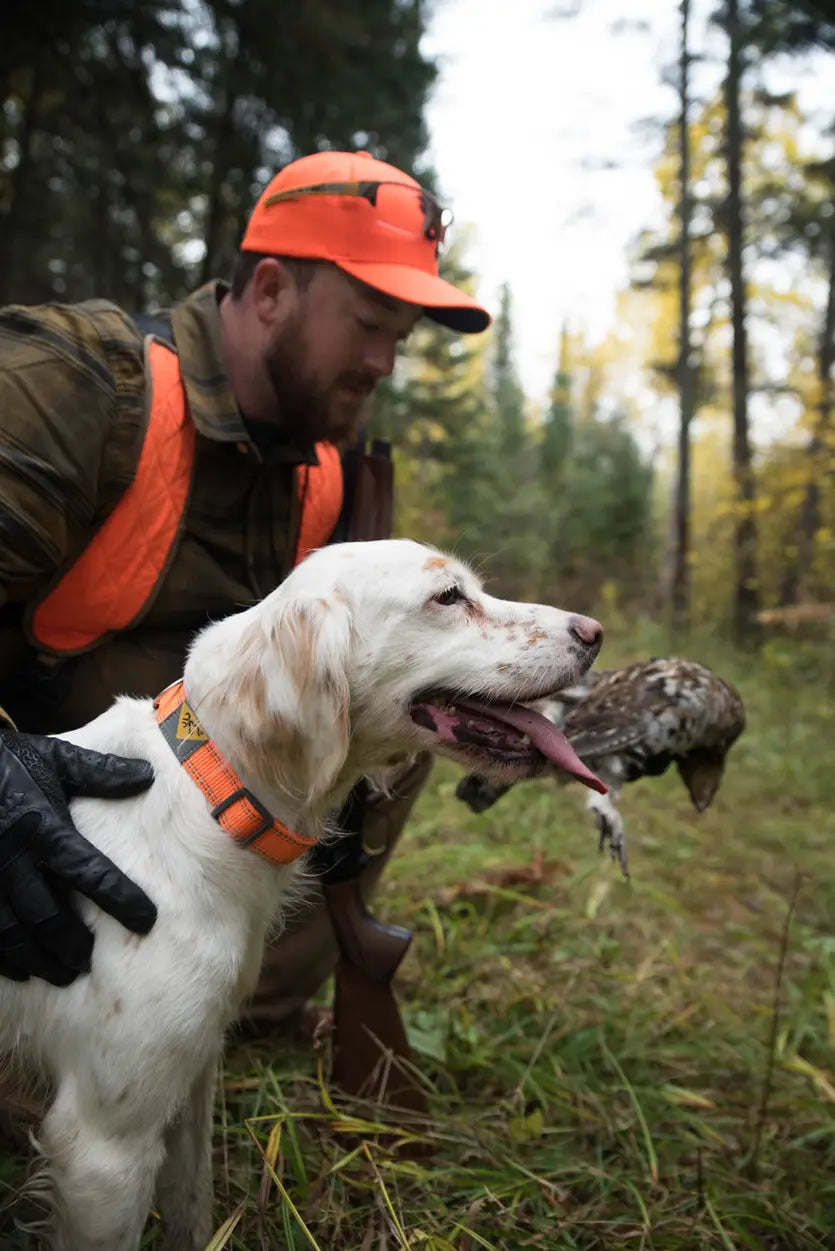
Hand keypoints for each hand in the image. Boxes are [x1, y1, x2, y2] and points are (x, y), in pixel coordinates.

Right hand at [0, 731, 155, 985]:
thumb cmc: (7, 763)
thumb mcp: (54, 758)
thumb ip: (99, 772)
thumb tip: (147, 775)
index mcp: (42, 827)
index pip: (88, 871)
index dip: (119, 898)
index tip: (146, 920)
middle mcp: (11, 859)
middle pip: (47, 915)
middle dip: (71, 945)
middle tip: (91, 964)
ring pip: (11, 934)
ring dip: (38, 959)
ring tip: (62, 974)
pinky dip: (2, 958)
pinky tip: (20, 970)